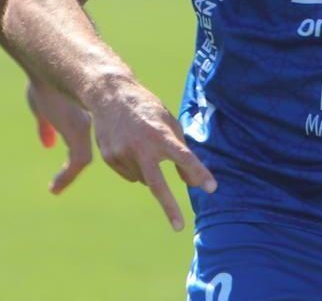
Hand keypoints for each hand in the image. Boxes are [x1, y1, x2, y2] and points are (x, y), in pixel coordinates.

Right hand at [27, 80, 93, 193]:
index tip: (73, 168)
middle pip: (99, 149)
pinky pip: (77, 160)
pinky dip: (66, 175)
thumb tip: (48, 145)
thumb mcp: (43, 107)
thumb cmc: (43, 82)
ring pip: (83, 157)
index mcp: (83, 116)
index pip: (95, 140)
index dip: (87, 154)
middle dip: (88, 166)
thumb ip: (47, 126)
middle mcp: (88, 122)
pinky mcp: (78, 130)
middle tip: (65, 183)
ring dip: (69, 173)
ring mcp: (84, 126)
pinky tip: (54, 187)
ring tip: (55, 187)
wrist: (47, 66)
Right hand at [84, 75, 216, 230]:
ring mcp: (122, 153)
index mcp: (159, 133)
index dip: (198, 172)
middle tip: (179, 226)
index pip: (183, 156)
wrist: (109, 94)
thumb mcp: (169, 123)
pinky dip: (135, 168)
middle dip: (169, 206)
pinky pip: (131, 175)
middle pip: (157, 184)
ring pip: (145, 180)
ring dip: (150, 171)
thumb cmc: (147, 109)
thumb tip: (192, 184)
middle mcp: (140, 146)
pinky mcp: (109, 158)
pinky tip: (129, 147)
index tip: (212, 187)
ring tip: (143, 145)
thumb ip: (182, 152)